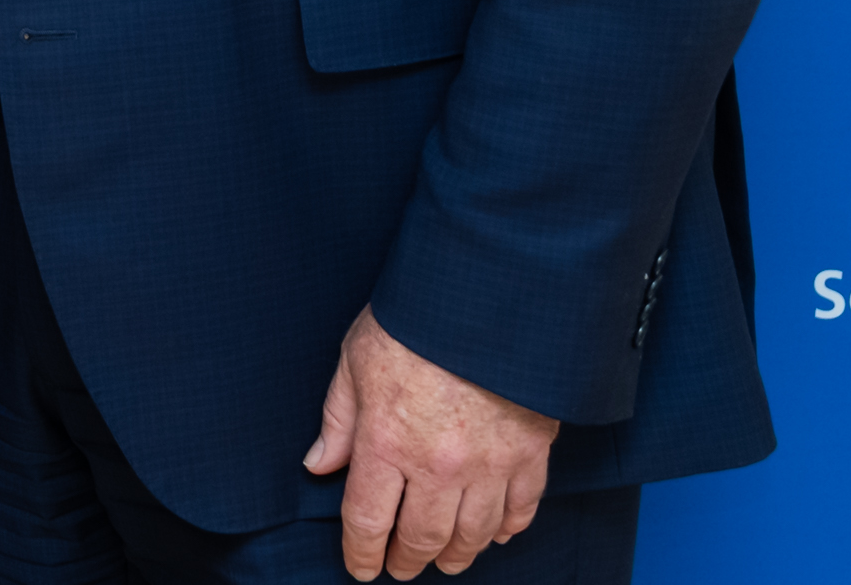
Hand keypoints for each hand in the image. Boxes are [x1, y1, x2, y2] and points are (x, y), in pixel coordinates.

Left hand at [301, 307, 556, 579]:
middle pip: (422, 537)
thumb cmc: (415, 319)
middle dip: (408, 559)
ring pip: (473, 534)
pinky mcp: (530, 451)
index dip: (362, 552)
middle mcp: (439, 464)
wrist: (487, 293)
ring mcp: (489, 463)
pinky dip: (508, 529)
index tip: (361, 567)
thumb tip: (319, 464)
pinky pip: (522, 508)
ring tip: (446, 561)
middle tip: (402, 568)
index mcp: (387, 442)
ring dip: (457, 554)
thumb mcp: (356, 358)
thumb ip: (339, 419)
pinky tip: (495, 535)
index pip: (368, 520)